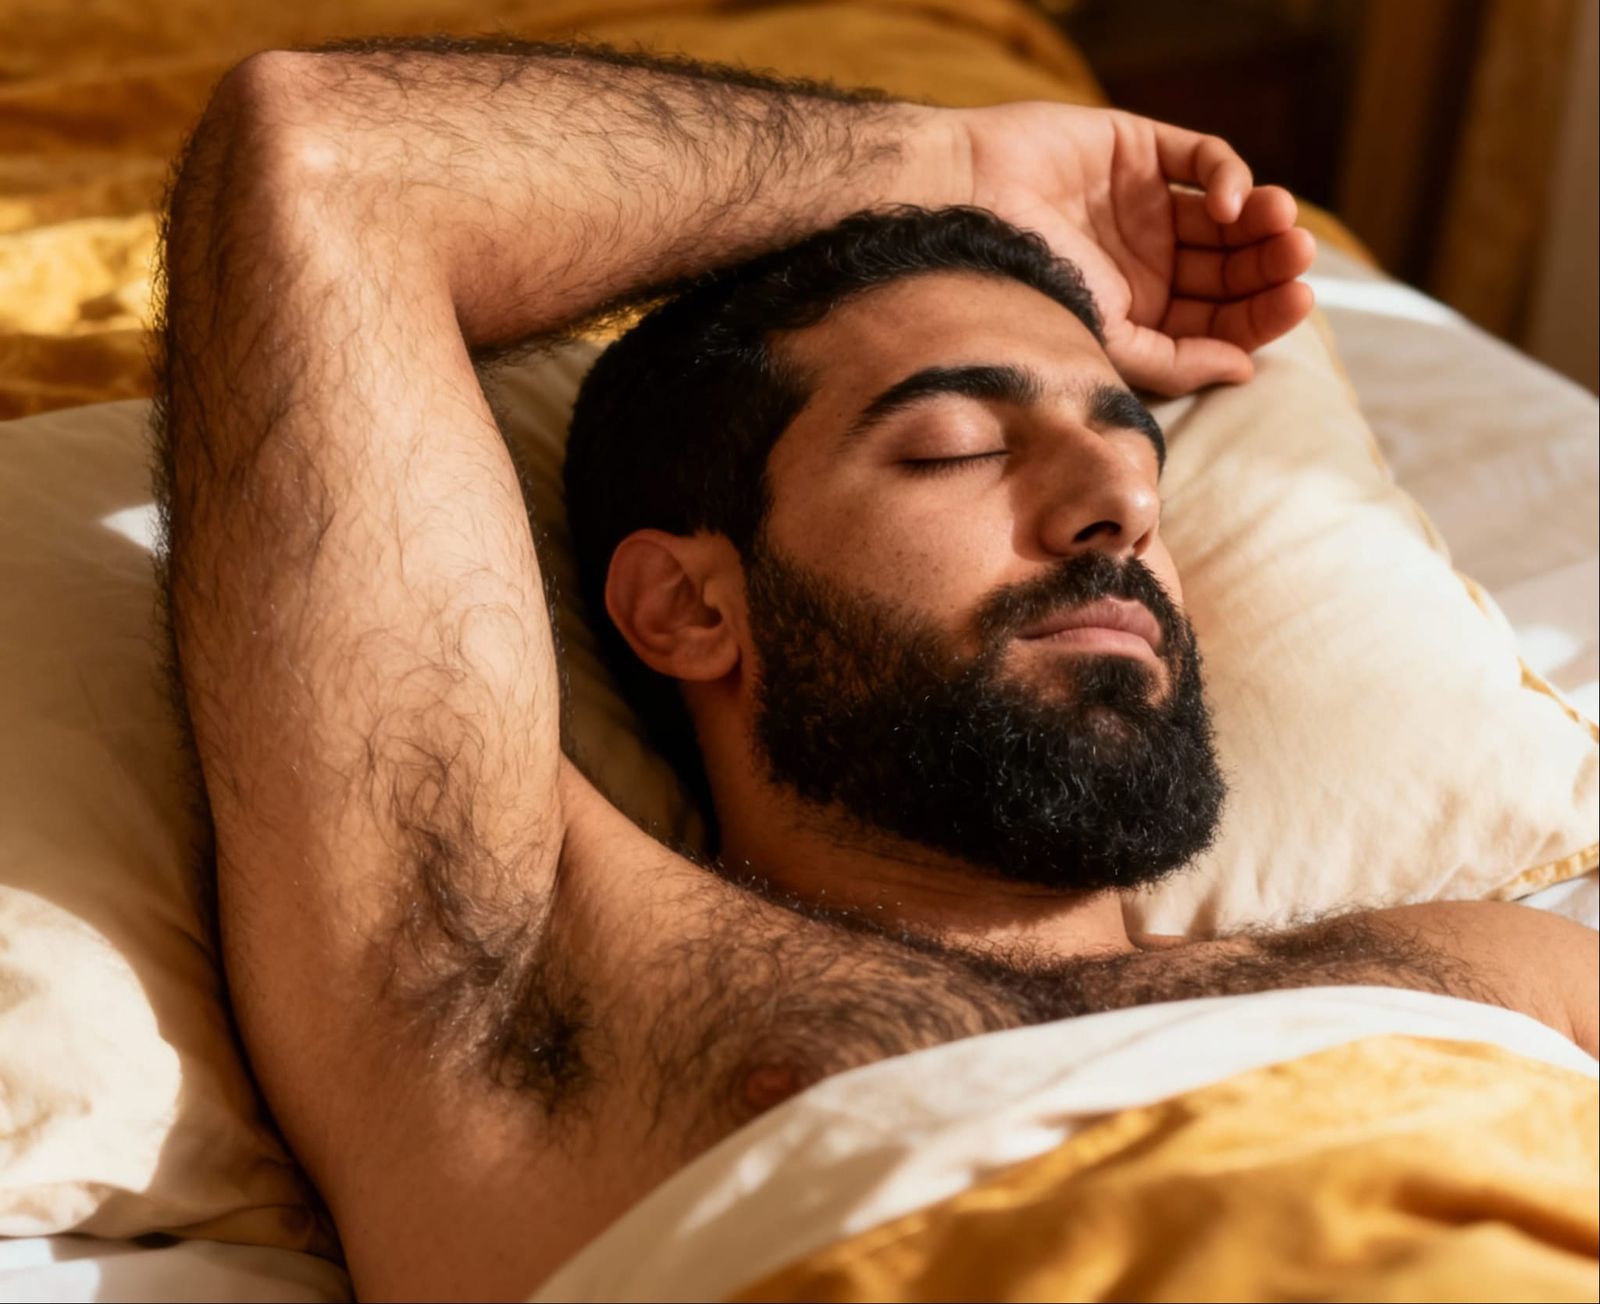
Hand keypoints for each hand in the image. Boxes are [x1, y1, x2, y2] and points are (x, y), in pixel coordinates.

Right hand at [952, 103, 1314, 395]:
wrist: (965, 210)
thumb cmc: (1024, 287)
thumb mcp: (1105, 344)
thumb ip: (1175, 363)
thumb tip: (1244, 369)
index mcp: (1141, 314)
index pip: (1220, 319)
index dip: (1263, 314)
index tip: (1297, 305)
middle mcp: (1148, 261)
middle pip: (1232, 268)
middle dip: (1271, 265)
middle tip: (1298, 258)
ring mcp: (1144, 203)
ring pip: (1229, 214)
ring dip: (1263, 220)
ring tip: (1281, 223)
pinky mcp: (1139, 148)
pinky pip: (1203, 160)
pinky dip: (1229, 177)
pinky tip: (1229, 201)